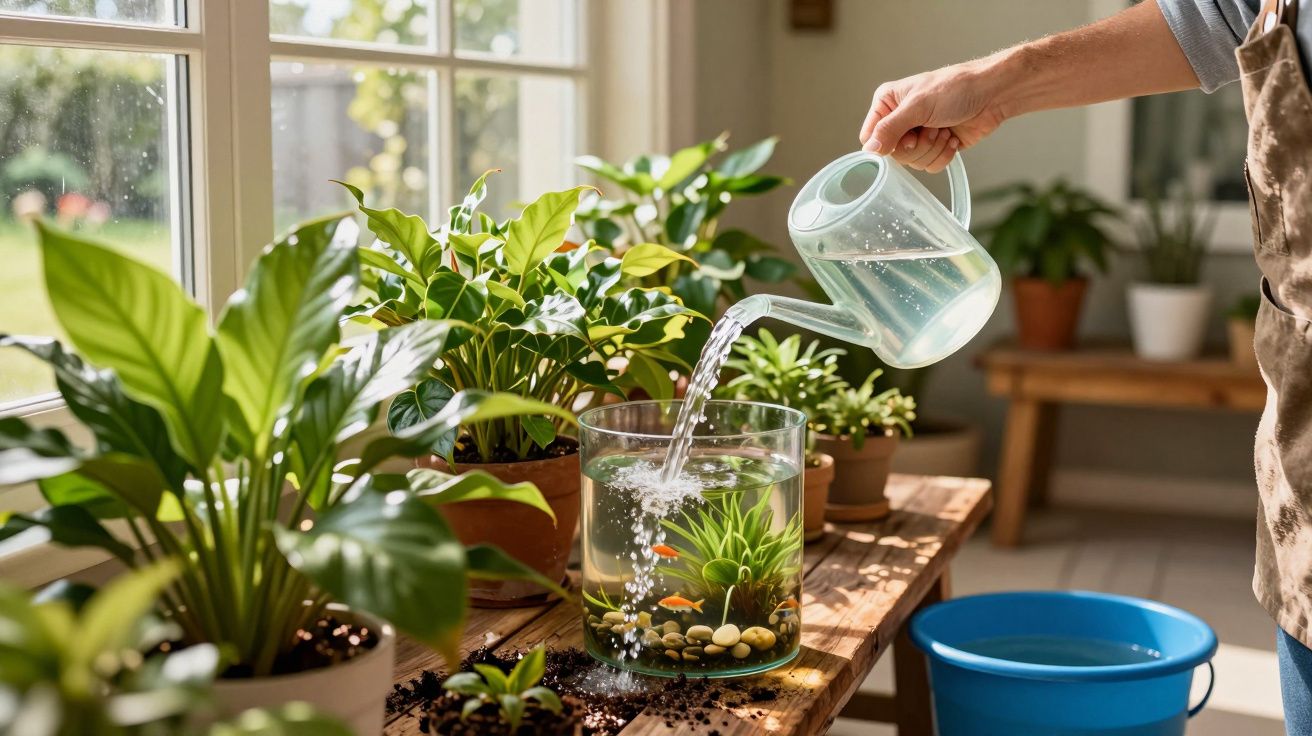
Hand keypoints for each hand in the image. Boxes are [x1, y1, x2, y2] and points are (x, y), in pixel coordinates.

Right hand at [858, 61, 1007, 172]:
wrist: (993, 94)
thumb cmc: (956, 88)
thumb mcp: (918, 106)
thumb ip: (890, 128)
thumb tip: (870, 149)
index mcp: (888, 104)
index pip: (871, 137)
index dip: (887, 144)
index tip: (908, 135)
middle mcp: (900, 120)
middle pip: (893, 154)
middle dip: (918, 145)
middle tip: (932, 127)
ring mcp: (918, 135)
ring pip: (913, 163)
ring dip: (934, 148)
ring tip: (945, 128)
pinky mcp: (935, 147)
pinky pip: (930, 166)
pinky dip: (944, 155)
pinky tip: (952, 137)